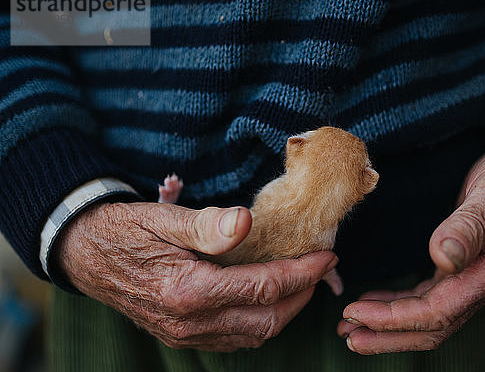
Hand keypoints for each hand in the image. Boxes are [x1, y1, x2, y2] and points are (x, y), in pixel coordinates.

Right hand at [57, 202, 337, 350]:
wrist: (87, 255)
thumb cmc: (127, 230)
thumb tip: (248, 222)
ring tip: (301, 283)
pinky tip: (267, 300)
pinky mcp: (181, 337)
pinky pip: (233, 339)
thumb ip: (207, 224)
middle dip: (302, 295)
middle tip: (320, 269)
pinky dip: (260, 322)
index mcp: (188, 289)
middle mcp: (189, 322)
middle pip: (267, 319)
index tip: (326, 255)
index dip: (302, 272)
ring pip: (253, 335)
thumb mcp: (164, 217)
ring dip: (284, 311)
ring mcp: (184, 335)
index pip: (264, 286)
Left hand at [337, 115, 484, 353]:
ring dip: (389, 326)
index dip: (395, 319)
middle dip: (388, 335)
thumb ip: (467, 227)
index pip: (437, 312)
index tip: (357, 314)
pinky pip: (427, 298)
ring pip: (428, 317)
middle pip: (432, 327)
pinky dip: (399, 305)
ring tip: (352, 328)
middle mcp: (483, 284)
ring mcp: (473, 279)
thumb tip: (441, 257)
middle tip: (348, 336)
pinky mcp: (461, 270)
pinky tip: (375, 305)